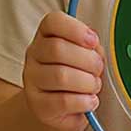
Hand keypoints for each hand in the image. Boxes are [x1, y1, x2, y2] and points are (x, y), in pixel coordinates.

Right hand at [23, 11, 105, 130]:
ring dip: (87, 82)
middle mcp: (34, 55)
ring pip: (60, 76)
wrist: (60, 108)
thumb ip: (91, 48)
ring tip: (95, 87)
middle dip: (87, 60)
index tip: (93, 41)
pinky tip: (90, 101)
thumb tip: (97, 51)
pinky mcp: (37, 105)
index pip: (53, 22)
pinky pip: (63, 101)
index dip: (75, 29)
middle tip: (99, 69)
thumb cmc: (79, 74)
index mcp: (46, 35)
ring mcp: (32, 81)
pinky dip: (84, 101)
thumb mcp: (86, 55)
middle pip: (57, 49)